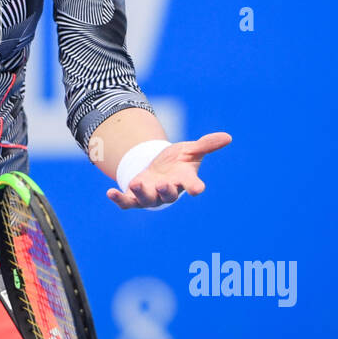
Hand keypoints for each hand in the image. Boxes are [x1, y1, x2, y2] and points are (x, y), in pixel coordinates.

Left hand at [107, 132, 232, 208]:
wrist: (157, 170)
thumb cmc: (178, 162)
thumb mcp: (191, 150)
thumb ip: (206, 145)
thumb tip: (228, 137)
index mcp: (183, 180)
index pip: (192, 185)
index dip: (195, 187)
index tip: (198, 189)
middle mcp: (168, 191)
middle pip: (169, 195)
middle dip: (167, 191)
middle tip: (165, 184)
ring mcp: (151, 196)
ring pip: (147, 199)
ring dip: (142, 193)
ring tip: (135, 183)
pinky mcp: (134, 196)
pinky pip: (127, 202)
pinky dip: (119, 199)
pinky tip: (110, 192)